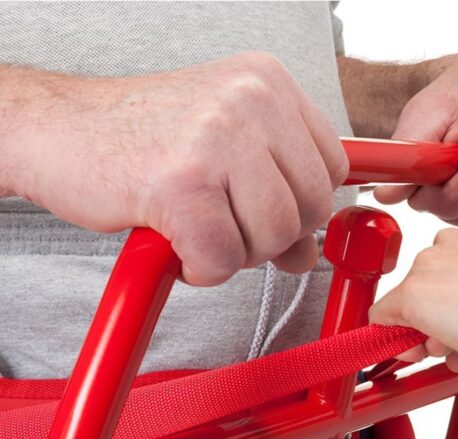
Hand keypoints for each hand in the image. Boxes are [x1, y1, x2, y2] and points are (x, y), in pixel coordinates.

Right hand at [10, 52, 347, 284]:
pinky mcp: (181, 184)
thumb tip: (308, 255)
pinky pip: (222, 259)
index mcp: (269, 84)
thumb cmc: (143, 141)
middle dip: (270, 236)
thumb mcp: (227, 153)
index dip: (303, 206)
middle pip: (312, 207)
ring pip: (275, 237)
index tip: (264, 212)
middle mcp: (251, 101)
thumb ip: (278, 197)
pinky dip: (199, 268)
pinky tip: (173, 242)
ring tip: (194, 228)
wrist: (58, 130)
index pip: (332, 167)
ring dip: (234, 253)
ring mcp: (217, 138)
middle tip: (223, 225)